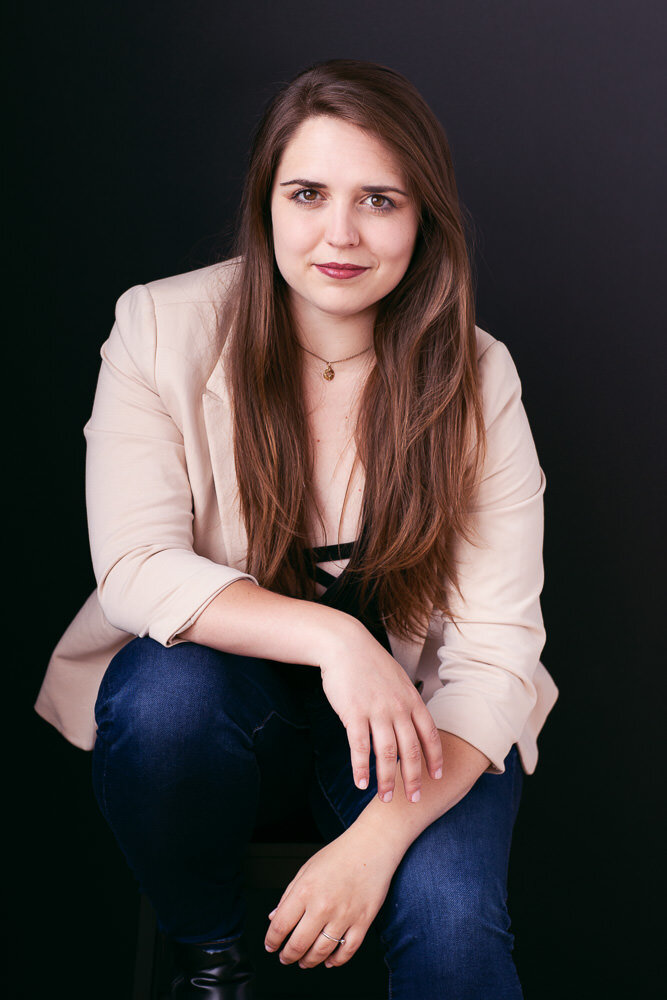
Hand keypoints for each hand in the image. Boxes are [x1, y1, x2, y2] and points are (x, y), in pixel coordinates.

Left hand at [264, 826, 396, 968]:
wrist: (371, 846)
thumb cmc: (339, 855)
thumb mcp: (307, 869)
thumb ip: (289, 894)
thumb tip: (274, 917)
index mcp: (305, 890)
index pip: (280, 925)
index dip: (272, 940)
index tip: (270, 945)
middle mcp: (323, 906)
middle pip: (298, 945)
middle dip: (287, 956)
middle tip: (285, 958)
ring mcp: (344, 916)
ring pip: (321, 953)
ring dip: (309, 961)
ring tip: (304, 961)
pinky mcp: (362, 922)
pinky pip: (347, 951)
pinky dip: (336, 961)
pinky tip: (329, 960)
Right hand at [318, 618, 442, 804]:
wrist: (345, 644)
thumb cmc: (370, 662)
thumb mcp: (398, 679)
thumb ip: (406, 702)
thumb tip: (413, 723)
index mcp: (411, 700)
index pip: (430, 735)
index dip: (435, 758)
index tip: (437, 776)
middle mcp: (398, 708)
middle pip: (410, 751)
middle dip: (413, 779)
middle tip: (413, 799)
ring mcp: (376, 711)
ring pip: (386, 754)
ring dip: (387, 780)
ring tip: (385, 798)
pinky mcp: (353, 713)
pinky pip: (359, 747)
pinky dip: (361, 768)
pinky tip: (361, 783)